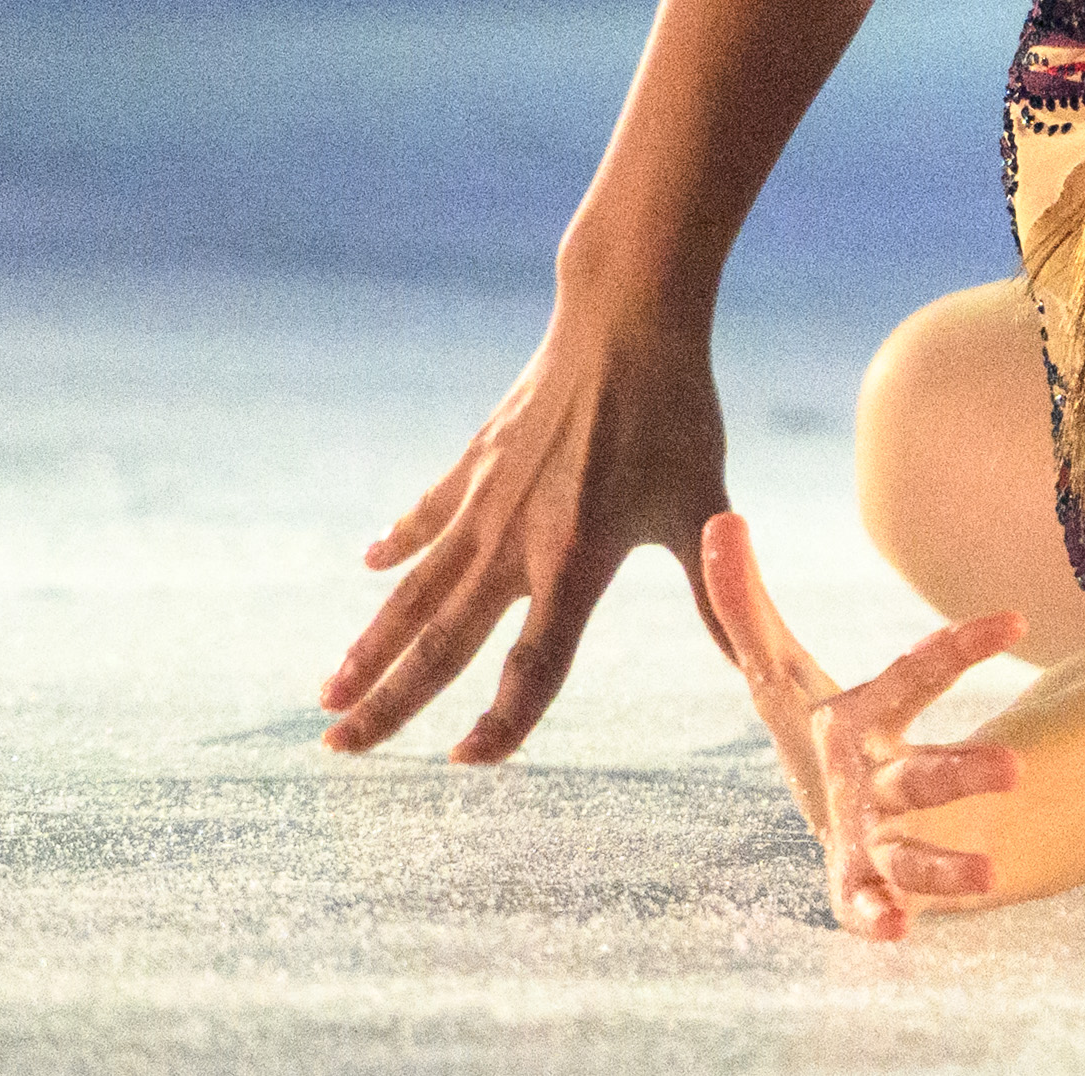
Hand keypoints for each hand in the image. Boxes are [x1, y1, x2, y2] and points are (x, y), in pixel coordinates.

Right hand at [317, 312, 728, 761]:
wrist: (626, 319)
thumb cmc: (674, 414)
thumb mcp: (703, 507)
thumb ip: (718, 594)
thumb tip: (755, 664)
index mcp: (575, 563)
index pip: (532, 667)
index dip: (501, 723)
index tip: (462, 763)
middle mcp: (516, 542)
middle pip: (442, 643)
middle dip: (390, 703)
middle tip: (337, 750)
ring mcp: (486, 500)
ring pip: (413, 591)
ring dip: (369, 644)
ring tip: (329, 693)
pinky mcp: (476, 461)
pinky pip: (426, 515)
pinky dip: (399, 543)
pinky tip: (370, 566)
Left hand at [703, 512, 1024, 939]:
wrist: (856, 823)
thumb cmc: (825, 738)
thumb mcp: (778, 672)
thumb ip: (745, 604)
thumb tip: (719, 516)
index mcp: (872, 720)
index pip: (920, 673)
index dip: (962, 645)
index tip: (1015, 621)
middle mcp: (889, 779)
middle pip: (928, 773)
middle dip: (968, 771)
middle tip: (1014, 769)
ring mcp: (883, 838)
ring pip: (920, 851)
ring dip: (950, 863)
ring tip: (986, 878)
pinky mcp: (865, 889)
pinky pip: (877, 906)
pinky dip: (884, 919)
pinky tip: (892, 935)